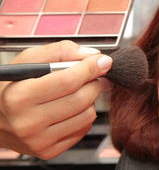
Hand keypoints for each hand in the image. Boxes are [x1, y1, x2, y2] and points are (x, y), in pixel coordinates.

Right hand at [0, 41, 111, 158]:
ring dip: (90, 99)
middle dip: (93, 82)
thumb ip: (60, 51)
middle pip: (81, 99)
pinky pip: (83, 129)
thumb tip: (92, 55)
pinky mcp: (49, 151)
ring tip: (77, 92)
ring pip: (87, 115)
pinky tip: (70, 108)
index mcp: (20, 97)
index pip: (68, 81)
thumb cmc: (12, 86)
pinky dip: (84, 115)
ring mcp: (39, 140)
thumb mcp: (27, 61)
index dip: (90, 68)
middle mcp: (28, 122)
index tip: (102, 61)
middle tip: (91, 76)